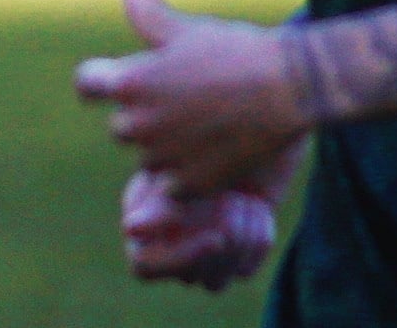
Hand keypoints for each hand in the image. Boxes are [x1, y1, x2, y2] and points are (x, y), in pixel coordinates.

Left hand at [76, 0, 312, 195]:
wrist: (289, 88)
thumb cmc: (237, 52)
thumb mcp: (187, 28)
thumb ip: (148, 15)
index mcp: (129, 82)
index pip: (87, 84)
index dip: (96, 82)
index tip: (107, 83)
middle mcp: (138, 123)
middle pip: (120, 126)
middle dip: (142, 116)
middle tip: (180, 104)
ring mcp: (164, 157)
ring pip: (148, 158)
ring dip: (165, 148)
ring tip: (203, 127)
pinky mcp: (192, 184)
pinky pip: (173, 187)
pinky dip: (187, 175)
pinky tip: (213, 154)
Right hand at [119, 141, 297, 290]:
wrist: (263, 114)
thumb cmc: (213, 125)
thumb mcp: (185, 162)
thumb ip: (158, 199)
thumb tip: (133, 229)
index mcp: (143, 213)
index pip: (144, 264)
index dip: (177, 259)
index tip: (214, 239)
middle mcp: (169, 235)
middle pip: (187, 276)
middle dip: (219, 243)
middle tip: (235, 200)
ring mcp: (202, 243)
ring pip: (215, 281)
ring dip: (240, 240)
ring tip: (246, 199)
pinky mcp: (235, 247)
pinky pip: (244, 270)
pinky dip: (257, 238)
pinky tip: (259, 206)